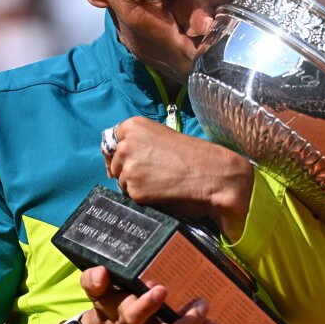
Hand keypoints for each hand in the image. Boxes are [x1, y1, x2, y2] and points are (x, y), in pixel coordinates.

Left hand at [105, 116, 252, 239]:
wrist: (214, 175)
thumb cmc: (195, 156)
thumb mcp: (163, 137)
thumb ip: (140, 143)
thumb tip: (122, 160)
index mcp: (134, 126)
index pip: (110, 142)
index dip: (118, 154)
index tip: (125, 162)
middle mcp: (127, 145)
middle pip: (115, 163)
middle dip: (128, 171)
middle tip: (153, 174)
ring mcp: (129, 168)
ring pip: (122, 182)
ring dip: (136, 185)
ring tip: (161, 183)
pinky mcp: (135, 190)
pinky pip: (132, 197)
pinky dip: (144, 198)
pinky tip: (162, 193)